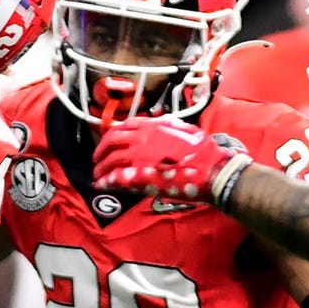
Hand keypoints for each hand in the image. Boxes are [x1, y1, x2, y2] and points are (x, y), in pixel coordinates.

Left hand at [92, 118, 249, 201]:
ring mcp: (139, 157)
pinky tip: (100, 184)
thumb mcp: (186, 129)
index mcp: (153, 126)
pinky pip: (116, 177)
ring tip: (97, 174)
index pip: (124, 126)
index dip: (112, 134)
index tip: (109, 140)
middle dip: (101, 150)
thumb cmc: (204, 152)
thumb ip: (169, 125)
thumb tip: (162, 122)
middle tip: (97, 159)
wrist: (211, 170)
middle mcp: (142, 138)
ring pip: (110, 160)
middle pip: (111, 141)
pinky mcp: (141, 176)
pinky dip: (106, 181)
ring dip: (101, 167)